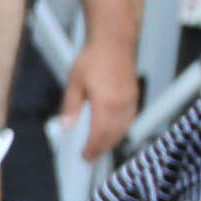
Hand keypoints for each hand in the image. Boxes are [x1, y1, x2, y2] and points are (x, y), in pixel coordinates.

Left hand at [67, 38, 143, 163]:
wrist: (114, 43)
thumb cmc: (93, 59)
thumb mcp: (74, 83)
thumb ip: (70, 107)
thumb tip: (66, 126)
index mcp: (106, 103)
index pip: (100, 133)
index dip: (93, 148)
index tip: (85, 156)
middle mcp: (121, 105)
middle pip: (113, 135)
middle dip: (101, 148)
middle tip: (90, 157)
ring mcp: (130, 101)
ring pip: (123, 129)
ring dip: (112, 141)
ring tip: (99, 148)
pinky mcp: (134, 97)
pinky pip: (130, 120)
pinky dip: (121, 130)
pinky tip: (113, 132)